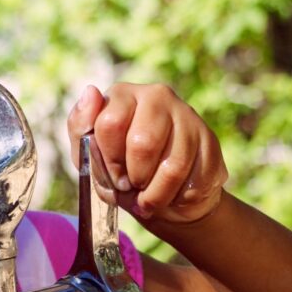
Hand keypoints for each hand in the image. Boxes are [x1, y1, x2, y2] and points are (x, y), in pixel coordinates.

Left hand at [67, 83, 227, 224]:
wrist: (162, 195)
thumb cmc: (118, 171)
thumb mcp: (89, 155)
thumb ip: (81, 127)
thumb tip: (90, 92)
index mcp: (122, 95)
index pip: (110, 124)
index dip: (110, 160)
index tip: (113, 175)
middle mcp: (157, 96)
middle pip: (143, 143)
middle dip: (134, 177)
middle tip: (133, 186)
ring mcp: (187, 115)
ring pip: (173, 166)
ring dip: (157, 195)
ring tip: (150, 198)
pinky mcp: (210, 139)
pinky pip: (196, 178)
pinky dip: (179, 198)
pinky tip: (174, 194)